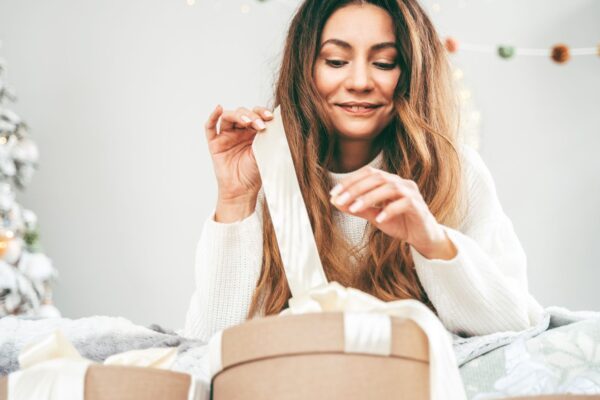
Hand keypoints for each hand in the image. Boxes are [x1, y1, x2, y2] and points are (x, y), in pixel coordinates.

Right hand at [204, 104, 272, 201]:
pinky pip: (210, 127)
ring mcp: (226, 136)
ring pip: (228, 116)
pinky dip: (212, 117)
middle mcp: (239, 131)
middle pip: (242, 113)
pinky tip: (218, 109)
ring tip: (247, 121)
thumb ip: (267, 137)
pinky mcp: (215, 143)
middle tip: (260, 125)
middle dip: (252, 116)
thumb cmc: (255, 173)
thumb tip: (276, 122)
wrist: (242, 190)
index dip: (262, 112)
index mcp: (253, 132)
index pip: (256, 115)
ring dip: (238, 115)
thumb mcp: (265, 152)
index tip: (270, 117)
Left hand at [329, 165, 456, 258]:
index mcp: (389, 181)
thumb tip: (335, 201)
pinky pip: (404, 203)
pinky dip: (389, 210)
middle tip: (340, 201)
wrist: (422, 237)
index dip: (350, 181)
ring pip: (390, 188)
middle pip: (377, 178)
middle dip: (356, 188)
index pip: (368, 173)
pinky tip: (378, 219)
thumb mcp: (374, 216)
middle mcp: (400, 182)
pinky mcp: (419, 206)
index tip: (334, 193)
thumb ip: (357, 208)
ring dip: (369, 197)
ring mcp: (411, 193)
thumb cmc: (399, 223)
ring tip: (354, 208)